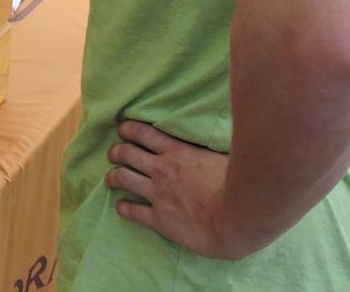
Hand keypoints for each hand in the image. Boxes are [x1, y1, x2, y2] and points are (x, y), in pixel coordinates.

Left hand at [105, 120, 255, 260]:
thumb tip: (210, 143)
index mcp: (177, 152)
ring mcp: (157, 194)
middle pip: (126, 153)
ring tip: (110, 178)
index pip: (143, 132)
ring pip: (122, 177)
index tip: (122, 130)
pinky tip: (120, 207)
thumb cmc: (239, 185)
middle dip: (116, 152)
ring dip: (113, 176)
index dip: (128, 129)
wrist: (239, 218)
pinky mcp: (159, 219)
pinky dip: (123, 208)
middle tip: (113, 154)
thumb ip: (207, 150)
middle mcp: (161, 169)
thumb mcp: (220, 156)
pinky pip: (133, 211)